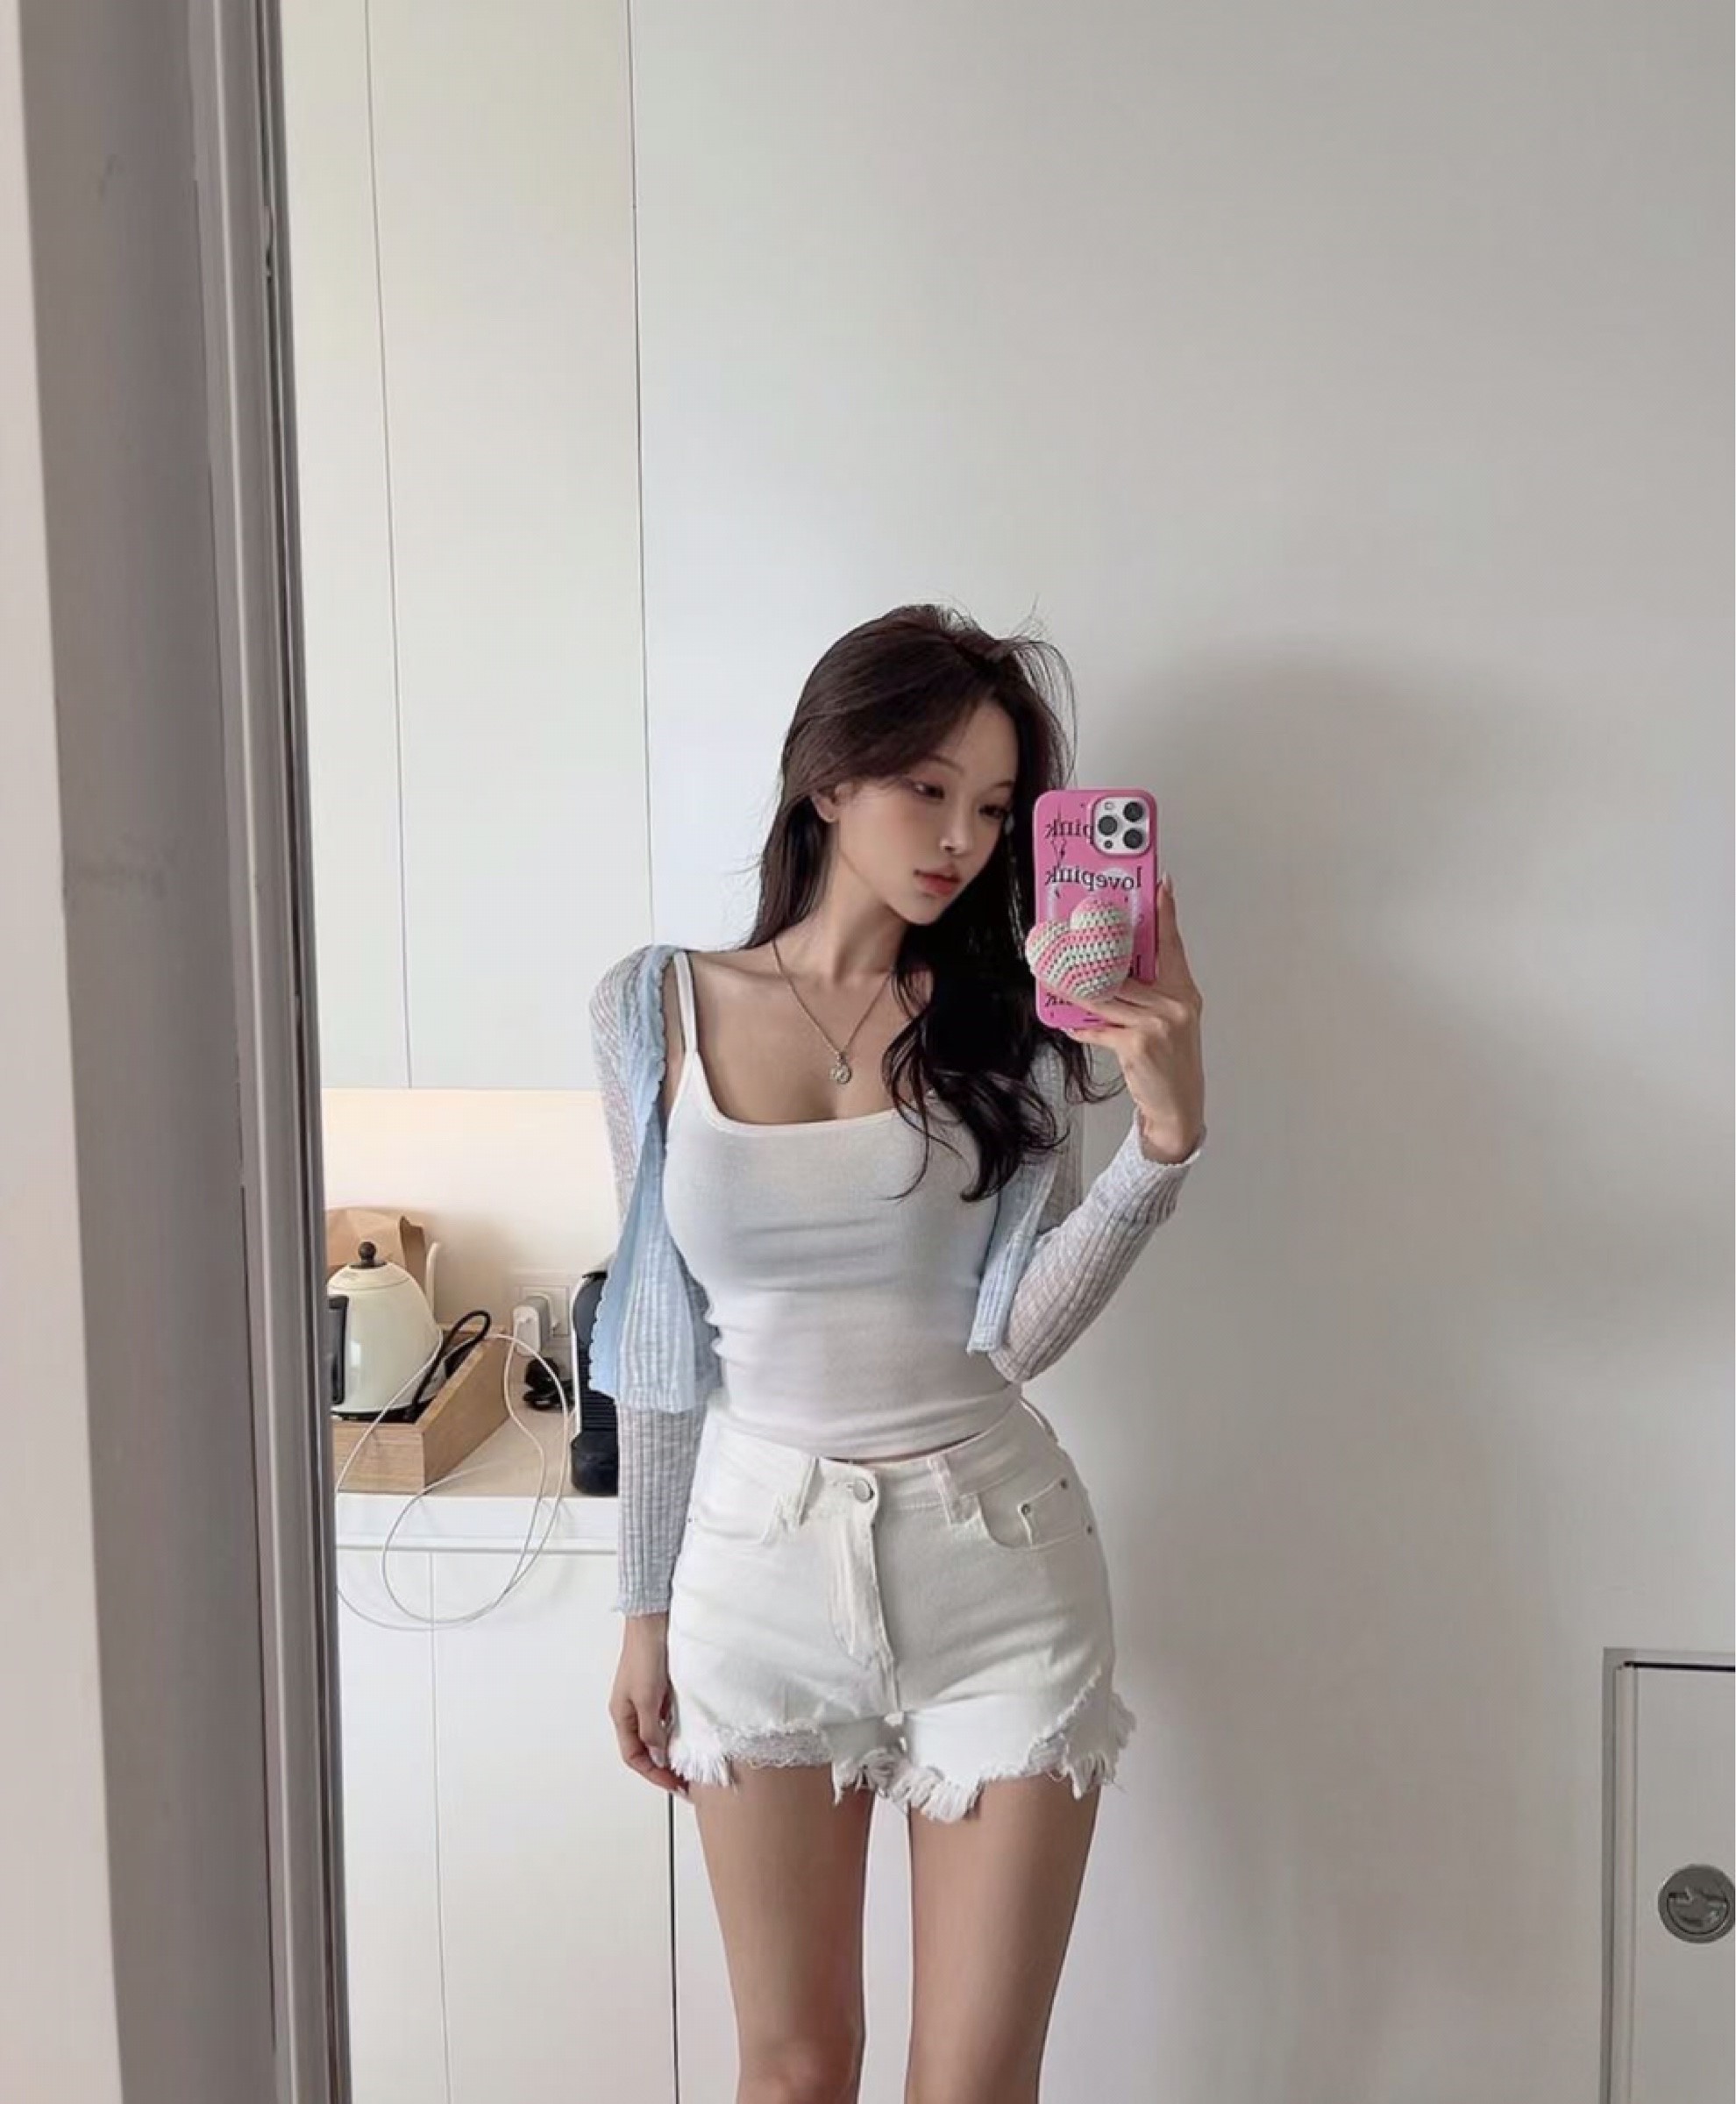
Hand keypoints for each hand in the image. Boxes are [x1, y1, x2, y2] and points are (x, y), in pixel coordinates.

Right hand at [609, 1614, 689, 1796]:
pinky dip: (677, 1729)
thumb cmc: (645, 1652)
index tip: (674, 1785)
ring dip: (671, 1749)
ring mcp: (646, 1698)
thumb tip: (658, 1757)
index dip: (653, 1774)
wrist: (653, 1618)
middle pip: (644, 1748)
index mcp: (621, 1714)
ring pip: (657, 1733)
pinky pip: (667, 1717)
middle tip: (685, 1781)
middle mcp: (632, 1709)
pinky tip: (691, 1733)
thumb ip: (652, 1730)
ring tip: (690, 1762)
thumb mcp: (648, 1698)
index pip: (634, 1756)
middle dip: (662, 1767)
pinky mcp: (660, 1687)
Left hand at [1056, 872, 1204, 1162]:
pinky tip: (1068, 1022)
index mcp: (1183, 993)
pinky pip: (1099, 1027)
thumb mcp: (1167, 1022)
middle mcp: (1174, 1004)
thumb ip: (1145, 995)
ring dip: (1074, 989)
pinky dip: (1081, 1026)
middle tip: (1069, 937)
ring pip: (1105, 995)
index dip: (1165, 913)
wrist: (1178, 1105)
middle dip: (1094, 955)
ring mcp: (1157, 1024)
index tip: (1160, 883)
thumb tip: (1107, 974)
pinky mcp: (1137, 1044)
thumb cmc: (1169, 1062)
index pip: (1173, 945)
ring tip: (1053, 978)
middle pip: (1126, 968)